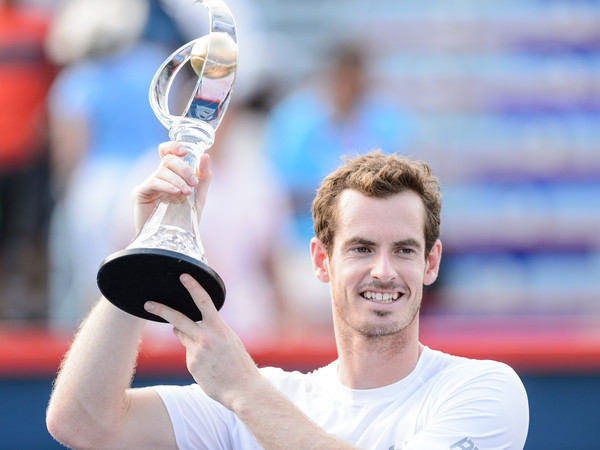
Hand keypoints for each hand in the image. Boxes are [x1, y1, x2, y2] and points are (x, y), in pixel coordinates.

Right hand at [132, 141, 211, 231]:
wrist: (172, 241)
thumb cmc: (184, 221)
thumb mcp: (199, 197)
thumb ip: (204, 177)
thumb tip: (205, 155)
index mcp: (171, 175)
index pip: (167, 152)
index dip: (173, 146)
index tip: (185, 152)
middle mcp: (158, 177)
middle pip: (168, 159)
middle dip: (184, 168)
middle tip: (193, 182)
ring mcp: (148, 184)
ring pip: (162, 170)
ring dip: (178, 180)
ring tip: (187, 193)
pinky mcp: (140, 193)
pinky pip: (153, 182)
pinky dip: (167, 185)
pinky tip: (176, 193)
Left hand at [143, 274, 260, 408]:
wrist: (242, 389)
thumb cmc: (239, 363)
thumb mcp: (230, 340)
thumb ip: (214, 330)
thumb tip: (194, 326)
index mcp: (219, 328)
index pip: (203, 301)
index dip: (193, 287)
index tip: (183, 276)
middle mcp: (205, 337)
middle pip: (178, 318)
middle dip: (161, 310)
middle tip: (148, 304)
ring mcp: (196, 351)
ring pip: (182, 335)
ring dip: (184, 333)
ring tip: (204, 347)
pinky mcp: (190, 363)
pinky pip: (187, 353)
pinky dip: (194, 355)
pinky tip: (208, 366)